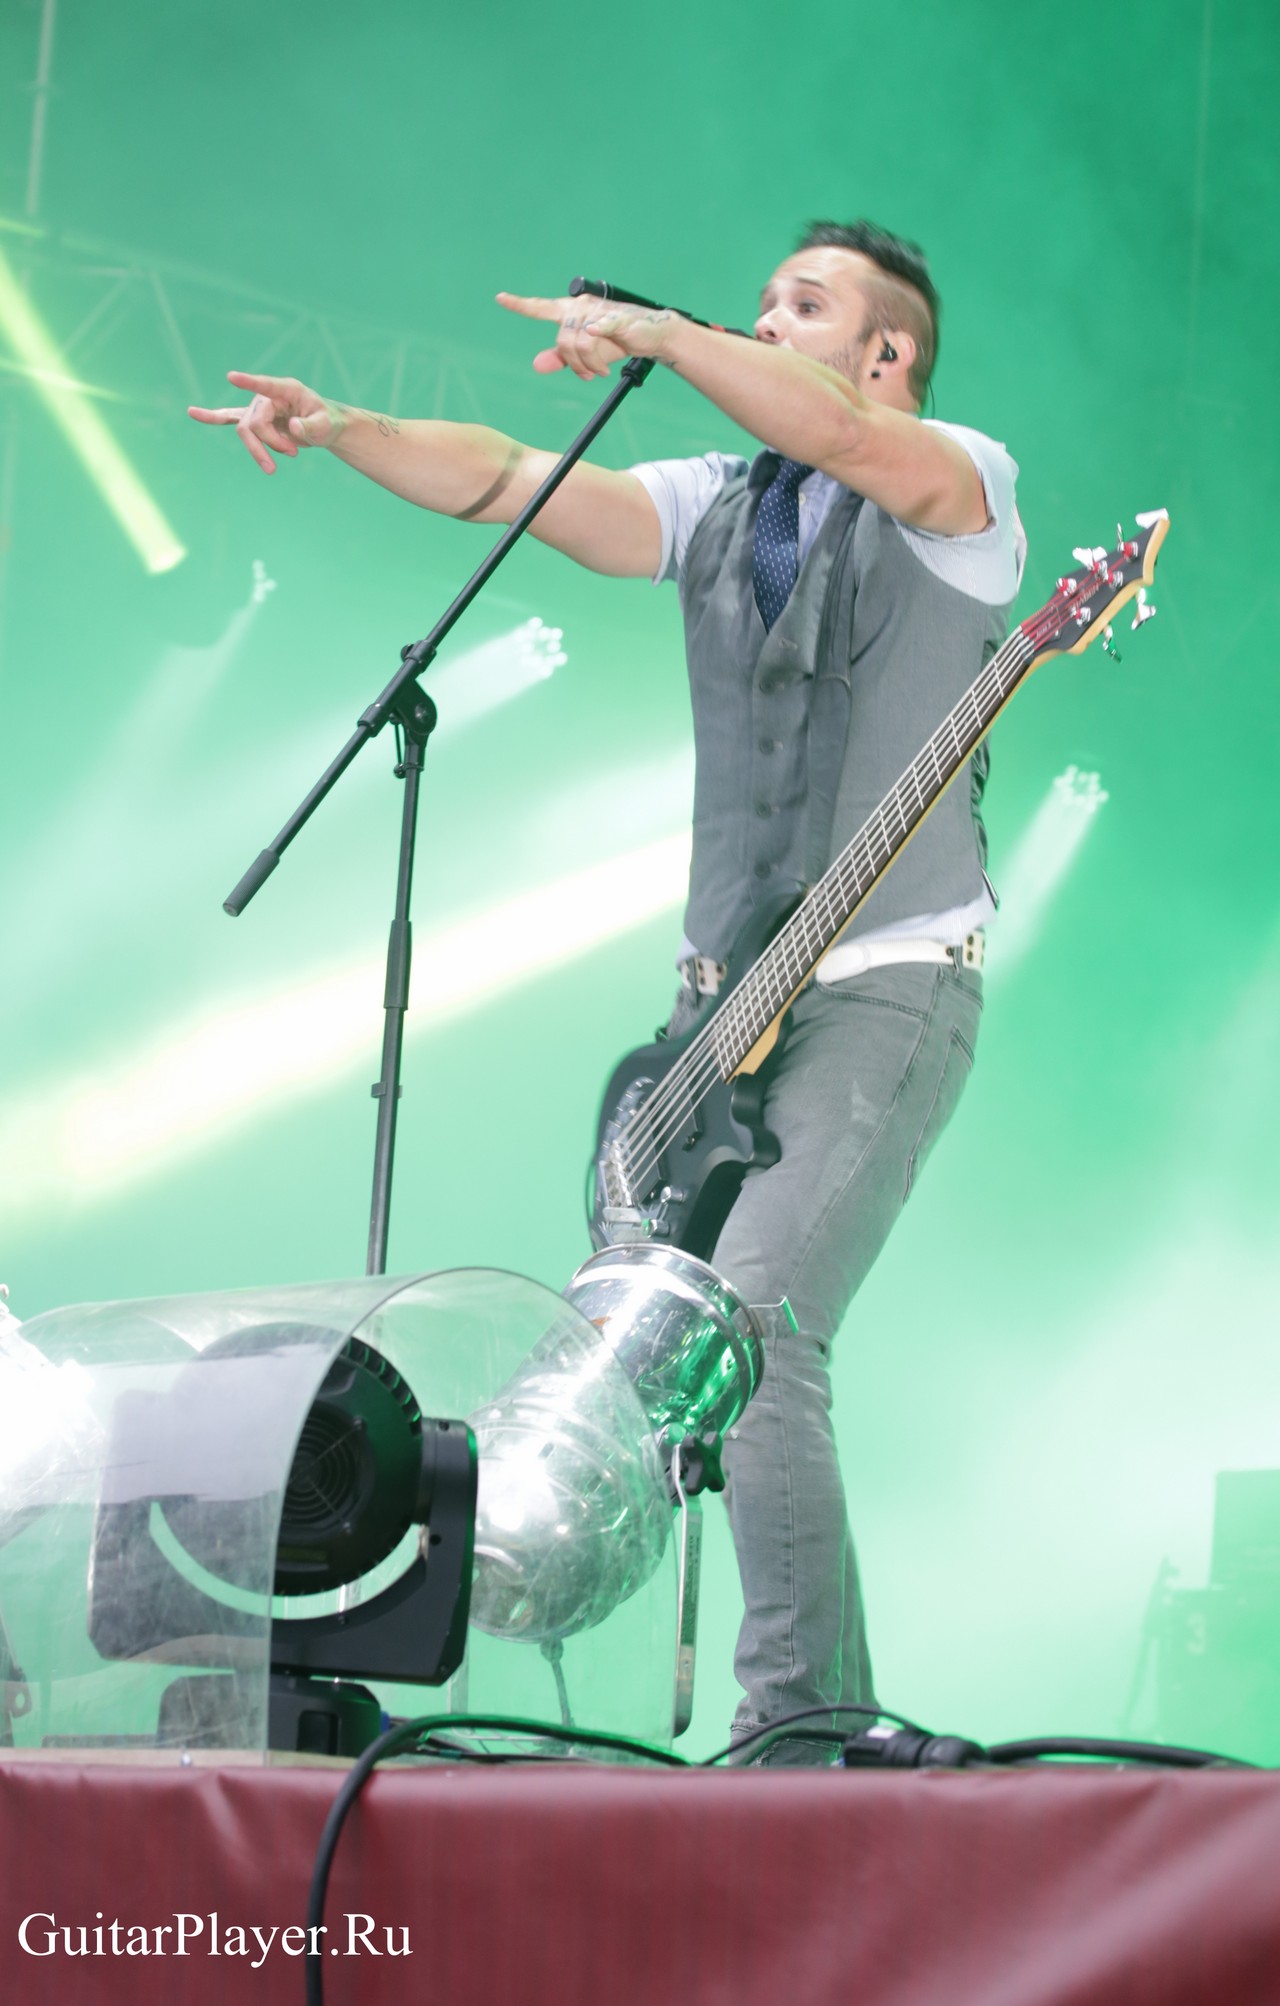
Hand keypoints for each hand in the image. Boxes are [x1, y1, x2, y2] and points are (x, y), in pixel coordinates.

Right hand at [187, 372, 340, 472]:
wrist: (324, 428)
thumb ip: (311, 427)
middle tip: (293, 455)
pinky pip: (229, 418)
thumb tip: (292, 427)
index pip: (265, 386)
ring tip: (279, 464)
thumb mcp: (326, 427)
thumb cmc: (327, 423)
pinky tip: (192, 413)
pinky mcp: (254, 420)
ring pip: (246, 432)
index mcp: (287, 390)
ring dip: (260, 451)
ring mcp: (258, 407)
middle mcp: (268, 397)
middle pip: (255, 423)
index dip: (249, 383)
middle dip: (269, 444)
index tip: (232, 377)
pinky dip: (212, 417)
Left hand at [496, 292, 675, 379]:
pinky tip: (601, 341)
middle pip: (563, 340)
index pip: (541, 308)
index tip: (501, 298)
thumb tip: (536, 365)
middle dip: (575, 364)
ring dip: (590, 365)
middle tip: (588, 375)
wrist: (648, 336)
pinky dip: (598, 338)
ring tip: (600, 371)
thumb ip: (561, 358)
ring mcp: (598, 310)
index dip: (521, 305)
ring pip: (580, 344)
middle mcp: (580, 306)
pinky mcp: (616, 317)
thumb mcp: (585, 354)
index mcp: (570, 312)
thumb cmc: (616, 342)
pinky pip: (599, 330)